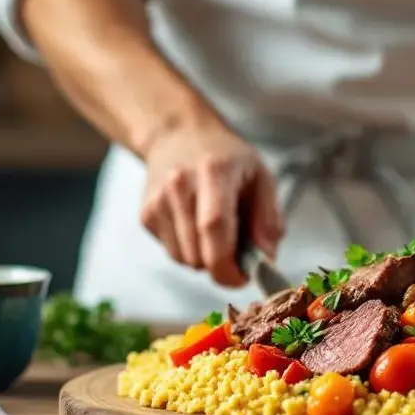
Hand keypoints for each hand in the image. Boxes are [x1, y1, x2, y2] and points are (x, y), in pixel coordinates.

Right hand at [140, 117, 284, 286]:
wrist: (179, 136)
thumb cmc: (227, 159)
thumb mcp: (261, 177)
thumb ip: (269, 219)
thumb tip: (265, 259)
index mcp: (214, 171)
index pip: (214, 227)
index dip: (227, 263)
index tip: (242, 277)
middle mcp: (179, 184)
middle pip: (198, 251)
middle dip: (222, 265)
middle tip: (238, 250)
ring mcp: (158, 200)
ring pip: (184, 259)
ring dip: (205, 258)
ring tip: (214, 229)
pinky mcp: (146, 214)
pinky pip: (172, 253)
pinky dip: (189, 250)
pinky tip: (195, 223)